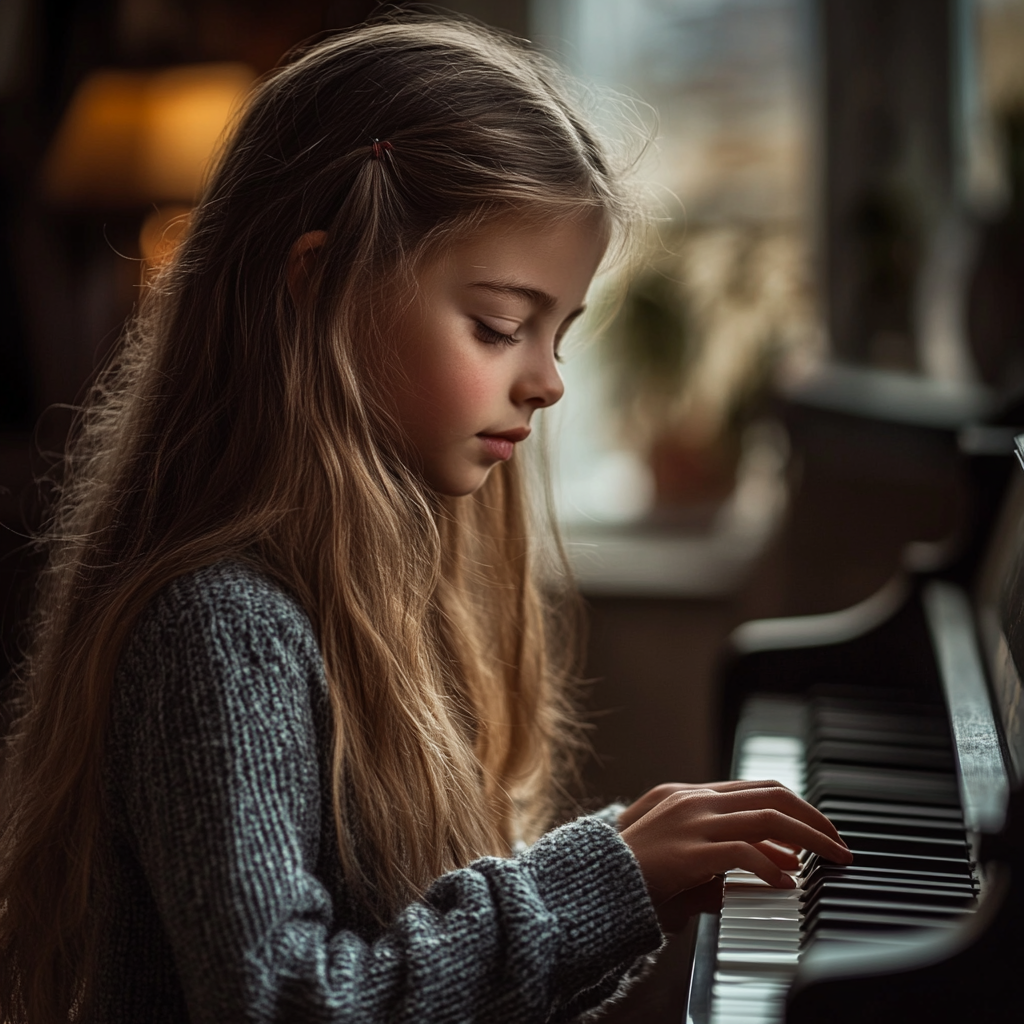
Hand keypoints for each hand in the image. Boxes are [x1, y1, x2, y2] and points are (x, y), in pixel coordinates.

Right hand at [619, 783, 851, 926]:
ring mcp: (692, 823)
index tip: (821, 832)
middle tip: (840, 844)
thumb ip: (733, 861)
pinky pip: (743, 853)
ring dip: (810, 839)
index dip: (798, 808)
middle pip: (773, 796)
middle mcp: (696, 801)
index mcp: (694, 796)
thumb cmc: (639, 876)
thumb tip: (782, 865)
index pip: (760, 789)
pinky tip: (785, 884)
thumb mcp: (691, 862)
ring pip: (768, 818)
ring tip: (833, 859)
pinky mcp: (689, 851)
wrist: (595, 884)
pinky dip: (771, 867)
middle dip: (815, 819)